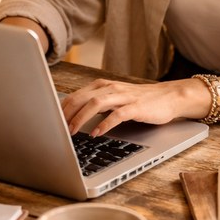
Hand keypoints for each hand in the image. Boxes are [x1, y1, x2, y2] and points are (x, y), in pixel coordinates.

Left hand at [61, 78, 203, 135]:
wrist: (169, 97)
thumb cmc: (140, 101)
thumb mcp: (114, 100)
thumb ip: (96, 105)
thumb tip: (73, 118)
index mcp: (102, 86)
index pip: (75, 95)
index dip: (61, 109)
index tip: (50, 121)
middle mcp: (110, 88)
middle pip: (81, 98)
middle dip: (66, 114)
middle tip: (56, 129)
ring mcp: (123, 96)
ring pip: (96, 104)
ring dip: (81, 118)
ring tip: (71, 131)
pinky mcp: (136, 107)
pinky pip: (117, 114)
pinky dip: (105, 124)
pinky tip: (97, 133)